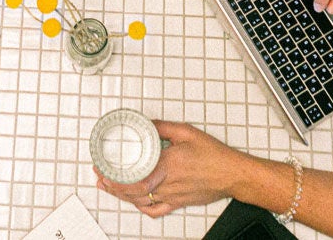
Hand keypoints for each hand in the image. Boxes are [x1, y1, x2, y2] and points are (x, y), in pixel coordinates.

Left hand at [95, 121, 245, 217]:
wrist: (232, 174)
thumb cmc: (214, 156)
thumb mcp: (186, 132)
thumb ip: (163, 127)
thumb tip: (147, 122)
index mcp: (166, 166)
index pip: (132, 178)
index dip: (113, 176)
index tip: (101, 168)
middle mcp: (166, 184)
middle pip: (132, 192)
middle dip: (112, 186)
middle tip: (100, 176)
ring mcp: (172, 196)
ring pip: (140, 202)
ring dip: (122, 196)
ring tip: (110, 188)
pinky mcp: (178, 202)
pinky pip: (155, 210)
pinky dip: (142, 207)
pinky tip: (135, 202)